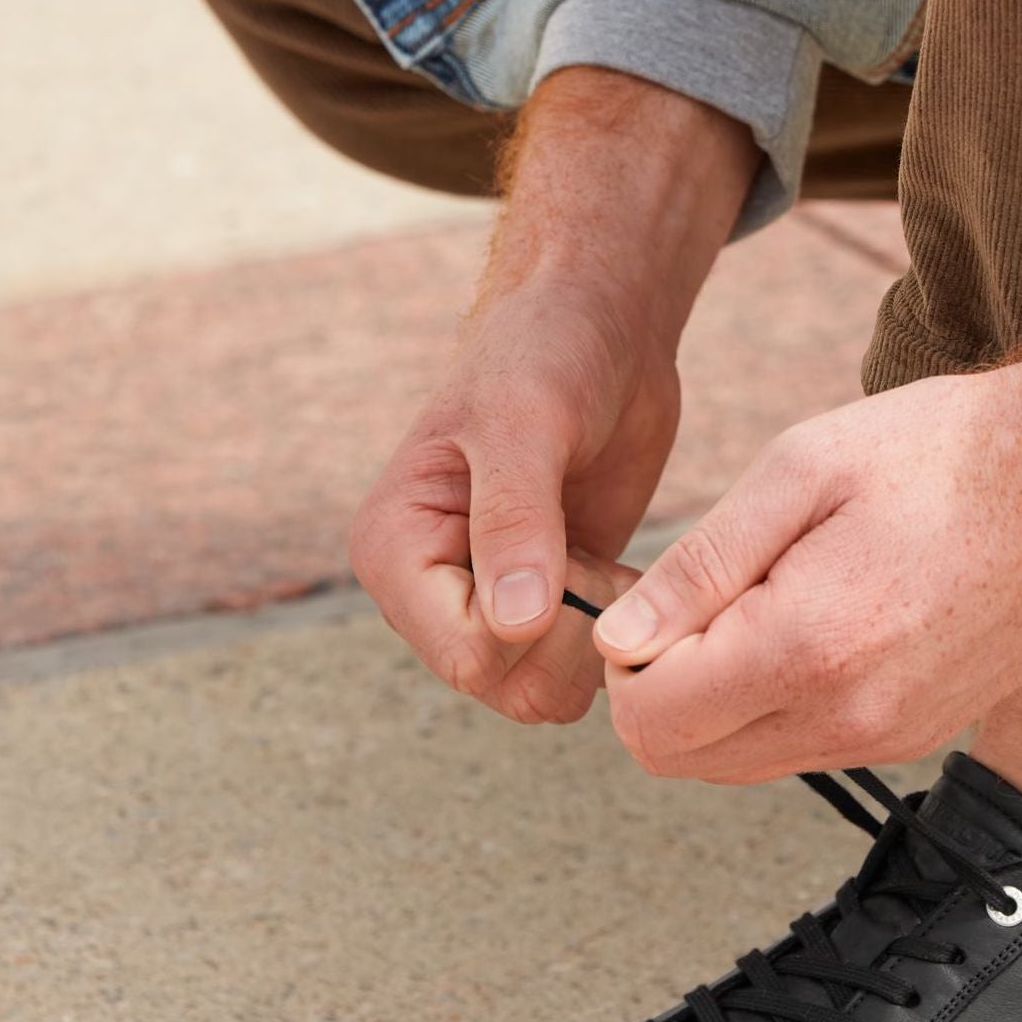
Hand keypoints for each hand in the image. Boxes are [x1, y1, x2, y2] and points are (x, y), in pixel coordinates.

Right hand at [351, 70, 755, 722]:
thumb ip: (517, 522)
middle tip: (602, 556)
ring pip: (545, 692)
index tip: (580, 553)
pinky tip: (626, 571)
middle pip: (506, 687)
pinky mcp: (545, 606)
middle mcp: (429, 591)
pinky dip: (616, 633)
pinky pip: (581, 668)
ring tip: (611, 560)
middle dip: (572, 637)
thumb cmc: (549, 353)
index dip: (541, 629)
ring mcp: (487, 605)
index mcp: (395, 551)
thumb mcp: (528, 423)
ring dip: (596, 637)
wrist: (599, 329)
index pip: (466, 656)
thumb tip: (514, 624)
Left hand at [591, 226, 1021, 778]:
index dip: (630, 660)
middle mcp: (848, 719)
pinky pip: (808, 745)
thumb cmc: (945, 454)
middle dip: (668, 686)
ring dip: (728, 693)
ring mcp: (890, 740)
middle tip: (716, 591)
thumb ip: (700, 565)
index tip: (667, 593)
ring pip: (743, 760)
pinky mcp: (919, 737)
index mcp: (807, 648)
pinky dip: (786, 698)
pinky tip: (831, 613)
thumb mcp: (802, 469)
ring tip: (782, 592)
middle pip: (686, 758)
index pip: (650, 723)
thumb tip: (619, 642)